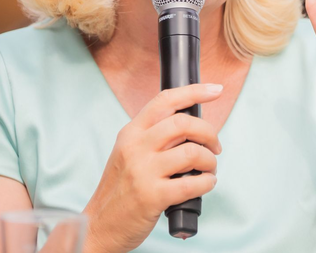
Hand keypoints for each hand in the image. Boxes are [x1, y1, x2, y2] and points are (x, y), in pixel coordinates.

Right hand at [82, 84, 223, 252]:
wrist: (99, 226)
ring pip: (192, 152)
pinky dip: (207, 182)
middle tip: (215, 146)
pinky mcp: (151, 196)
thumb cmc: (120, 189)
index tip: (216, 89)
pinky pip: (192, 183)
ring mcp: (142, 171)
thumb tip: (192, 125)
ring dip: (210, 161)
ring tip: (209, 169)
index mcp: (131, 132)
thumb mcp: (128, 152)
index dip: (194, 91)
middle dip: (209, 132)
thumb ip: (154, 136)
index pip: (165, 100)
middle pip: (183, 123)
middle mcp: (136, 147)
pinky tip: (206, 184)